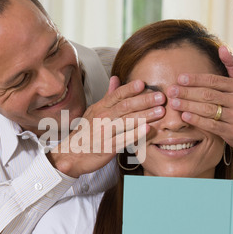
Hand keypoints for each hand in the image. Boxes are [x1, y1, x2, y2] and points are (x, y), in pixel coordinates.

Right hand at [49, 77, 165, 177]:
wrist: (72, 155)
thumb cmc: (86, 132)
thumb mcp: (94, 111)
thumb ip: (108, 96)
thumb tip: (116, 78)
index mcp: (100, 108)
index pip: (116, 95)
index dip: (129, 89)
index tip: (143, 83)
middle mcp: (101, 119)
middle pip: (124, 107)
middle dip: (144, 101)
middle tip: (161, 97)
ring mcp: (104, 133)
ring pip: (126, 122)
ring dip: (144, 116)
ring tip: (160, 111)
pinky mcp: (108, 147)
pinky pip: (124, 139)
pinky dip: (136, 134)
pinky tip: (148, 129)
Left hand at [166, 46, 232, 149]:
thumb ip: (232, 66)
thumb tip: (222, 47)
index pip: (213, 81)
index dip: (196, 79)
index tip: (180, 78)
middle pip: (208, 94)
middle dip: (187, 92)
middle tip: (171, 91)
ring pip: (208, 109)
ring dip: (189, 105)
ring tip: (174, 103)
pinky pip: (212, 125)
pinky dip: (198, 120)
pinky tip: (185, 116)